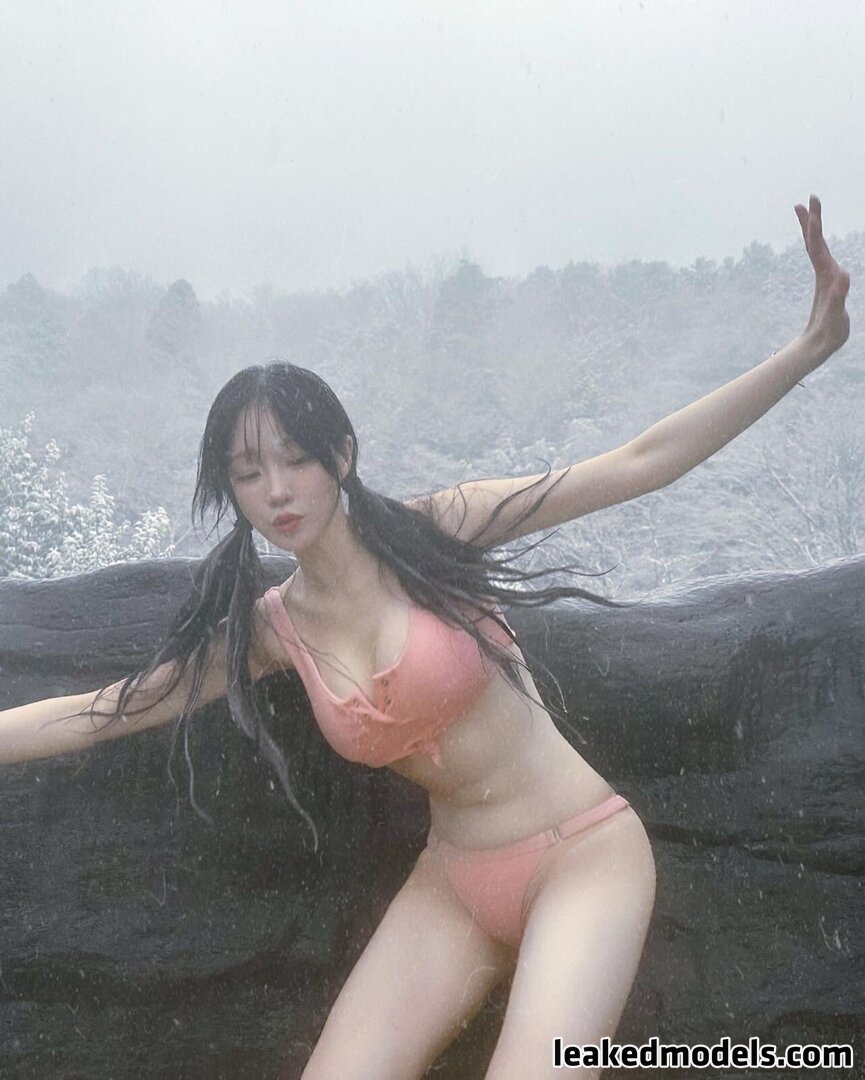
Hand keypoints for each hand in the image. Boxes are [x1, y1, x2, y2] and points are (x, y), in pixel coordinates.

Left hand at [794, 194, 850, 362]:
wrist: (817, 347)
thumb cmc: (827, 333)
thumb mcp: (835, 316)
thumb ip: (837, 297)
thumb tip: (841, 274)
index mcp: (825, 276)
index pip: (817, 245)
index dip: (814, 225)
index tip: (811, 205)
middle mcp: (822, 273)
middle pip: (814, 241)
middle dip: (812, 219)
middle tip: (808, 198)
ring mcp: (824, 278)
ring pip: (815, 247)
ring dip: (812, 228)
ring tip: (808, 211)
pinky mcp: (828, 284)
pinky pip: (821, 257)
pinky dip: (819, 243)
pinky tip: (818, 240)